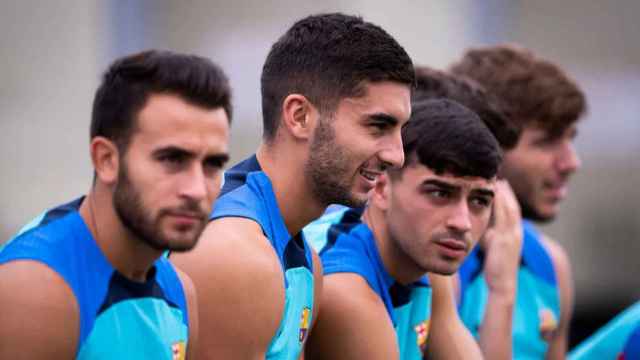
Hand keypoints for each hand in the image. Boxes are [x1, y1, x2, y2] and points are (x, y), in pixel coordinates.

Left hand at [481, 180, 522, 296]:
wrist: (503, 284)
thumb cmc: (496, 267)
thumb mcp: (493, 247)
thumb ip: (490, 234)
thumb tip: (484, 226)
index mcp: (514, 233)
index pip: (512, 210)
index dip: (507, 196)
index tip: (501, 183)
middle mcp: (515, 232)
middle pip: (512, 205)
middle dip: (507, 190)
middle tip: (499, 175)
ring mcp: (512, 235)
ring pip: (509, 208)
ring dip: (504, 194)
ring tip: (497, 180)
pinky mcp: (505, 239)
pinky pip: (503, 216)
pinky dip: (499, 204)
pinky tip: (493, 195)